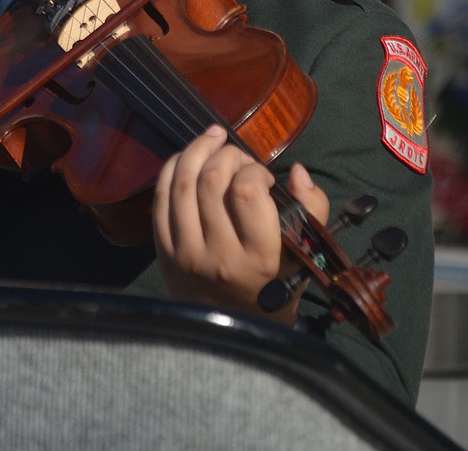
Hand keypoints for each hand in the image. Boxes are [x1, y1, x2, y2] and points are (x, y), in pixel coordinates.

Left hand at [152, 124, 329, 323]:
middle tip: (239, 156)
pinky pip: (160, 198)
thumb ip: (312, 210)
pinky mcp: (163, 253)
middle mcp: (218, 257)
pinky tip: (187, 157)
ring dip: (197, 151)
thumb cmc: (275, 288)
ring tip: (213, 139)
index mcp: (258, 259)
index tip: (263, 176)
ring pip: (182, 184)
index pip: (246, 192)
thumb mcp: (305, 256)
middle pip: (212, 181)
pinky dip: (173, 169)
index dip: (254, 170)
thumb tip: (297, 171)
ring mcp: (185, 255)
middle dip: (227, 154)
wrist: (232, 333)